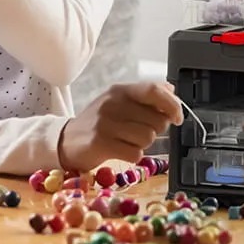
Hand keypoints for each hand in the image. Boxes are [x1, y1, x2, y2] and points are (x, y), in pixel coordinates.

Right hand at [56, 81, 183, 170]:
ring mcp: (106, 123)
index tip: (178, 118)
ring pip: (148, 138)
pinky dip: (133, 155)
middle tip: (139, 132)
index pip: (154, 90)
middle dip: (155, 130)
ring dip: (143, 144)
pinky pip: (135, 153)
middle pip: (156, 120)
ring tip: (127, 141)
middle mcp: (112, 103)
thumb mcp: (119, 101)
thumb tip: (170, 88)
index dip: (172, 104)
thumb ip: (145, 95)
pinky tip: (120, 150)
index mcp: (120, 90)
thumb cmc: (98, 121)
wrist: (66, 140)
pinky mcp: (101, 143)